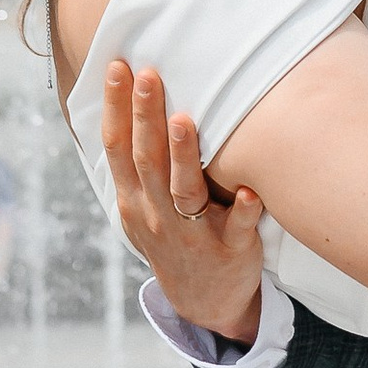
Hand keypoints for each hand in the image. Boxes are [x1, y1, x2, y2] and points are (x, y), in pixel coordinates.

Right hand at [100, 57, 267, 341]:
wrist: (203, 301)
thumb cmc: (174, 234)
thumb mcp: (142, 204)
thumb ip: (137, 162)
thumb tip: (129, 96)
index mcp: (134, 199)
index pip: (118, 147)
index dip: (115, 107)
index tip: (117, 66)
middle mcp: (157, 215)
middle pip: (147, 160)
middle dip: (145, 115)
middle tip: (149, 73)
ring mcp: (193, 234)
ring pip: (184, 191)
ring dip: (183, 156)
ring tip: (184, 120)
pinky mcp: (231, 249)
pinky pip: (238, 229)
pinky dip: (244, 212)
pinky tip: (252, 190)